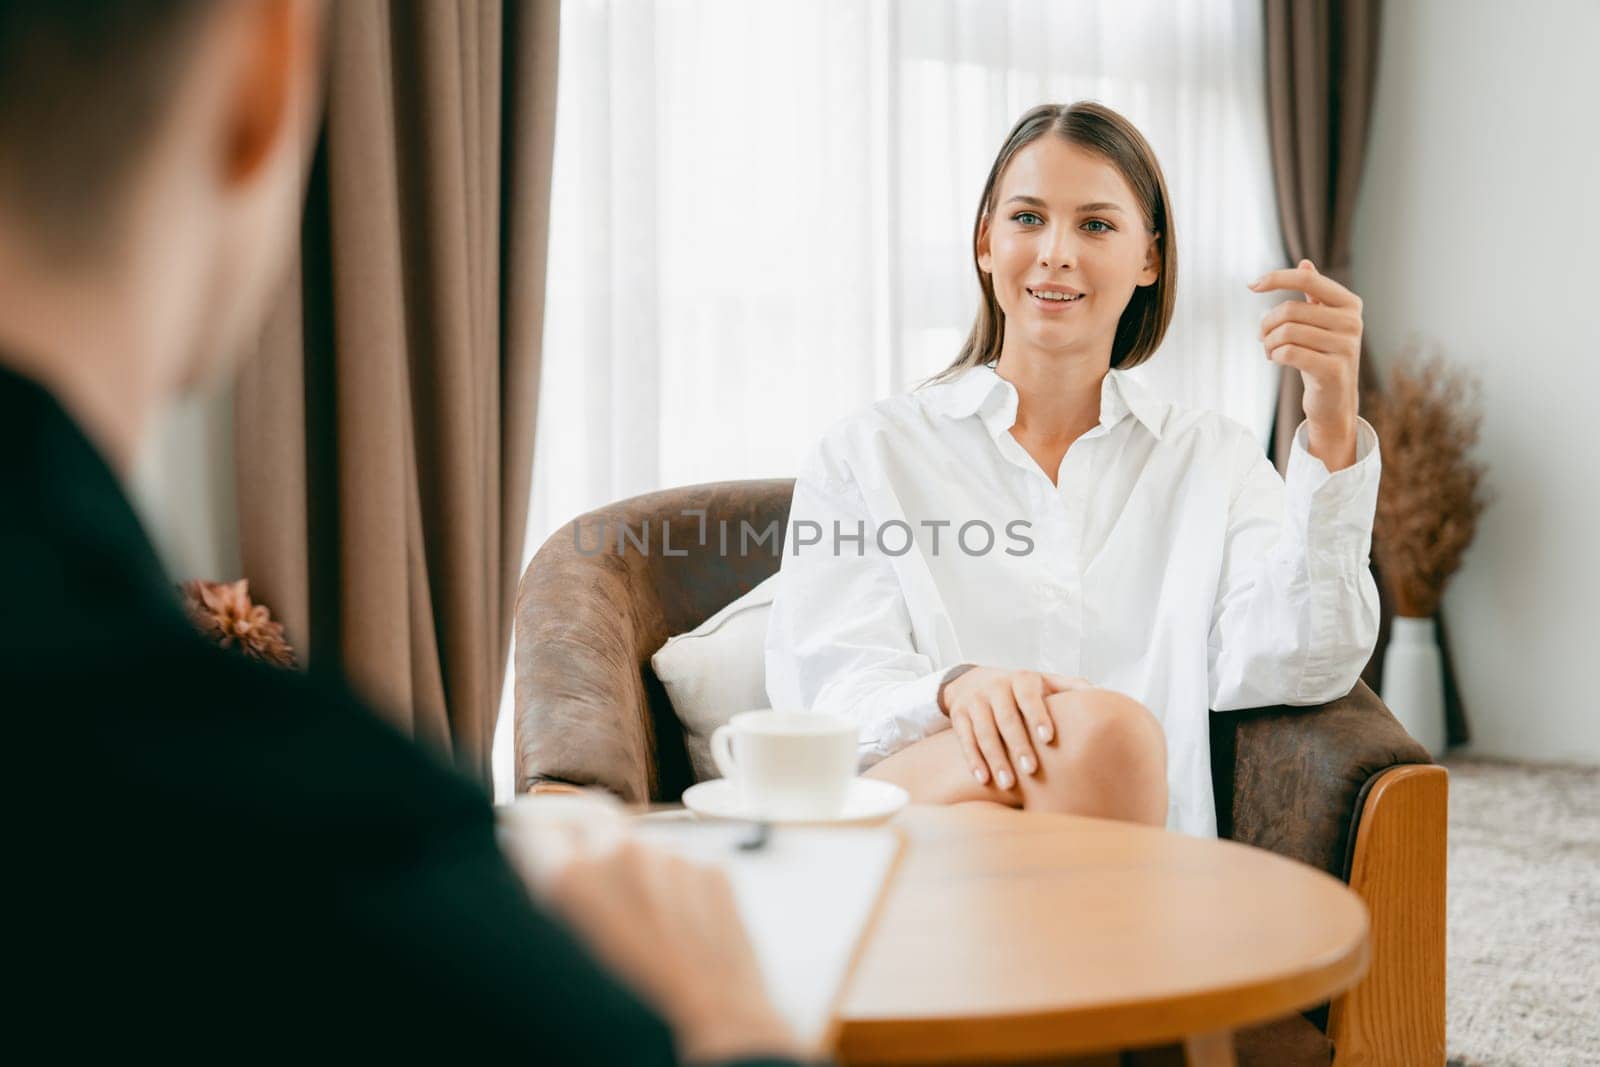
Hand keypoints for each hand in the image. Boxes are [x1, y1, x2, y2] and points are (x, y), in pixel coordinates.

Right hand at [501, 811, 801, 1064]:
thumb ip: (548, 901)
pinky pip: (681, 862)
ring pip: (640, 842)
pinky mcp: (712, 865)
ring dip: (634, 866)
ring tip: (641, 921)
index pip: (533, 826)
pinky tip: (676, 926)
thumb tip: (538, 871)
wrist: (714, 1023)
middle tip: (587, 881)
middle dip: (582, 842)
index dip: (532, 838)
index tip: (532, 847)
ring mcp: (672, 854)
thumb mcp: (564, 957)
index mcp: (570, 878)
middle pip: (588, 820)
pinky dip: (674, 883)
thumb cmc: (633, 1008)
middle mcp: (621, 852)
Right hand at [939, 667, 1094, 788]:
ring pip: (983, 732)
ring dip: (995, 758)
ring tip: (1007, 783)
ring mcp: (975, 702)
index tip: (1048, 737)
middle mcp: (995, 687)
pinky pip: (965, 739)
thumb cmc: (1020, 689)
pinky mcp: (958, 715)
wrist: (973, 680)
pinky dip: (973, 760)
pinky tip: (983, 778)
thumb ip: (1070, 687)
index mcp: (1021, 679)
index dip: (1038, 715)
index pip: (1029, 695)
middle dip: (1018, 745)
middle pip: (1006, 718)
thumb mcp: (1044, 682)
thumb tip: (1102, 698)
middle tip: (1032, 770)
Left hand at [1250, 259, 1362, 462]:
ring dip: (1268, 343)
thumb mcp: (1320, 323)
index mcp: (1350, 304)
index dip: (1277, 279)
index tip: (1252, 285)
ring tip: (1268, 350)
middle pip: (1290, 310)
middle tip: (1261, 337)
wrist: (1334, 400)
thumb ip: (1315, 293)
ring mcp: (1346, 347)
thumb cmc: (1322, 355)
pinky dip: (1275, 355)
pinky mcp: (1333, 370)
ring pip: (1287, 333)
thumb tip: (1304, 264)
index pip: (1307, 281)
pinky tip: (1276, 359)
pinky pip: (1290, 353)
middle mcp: (1353, 322)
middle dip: (1267, 324)